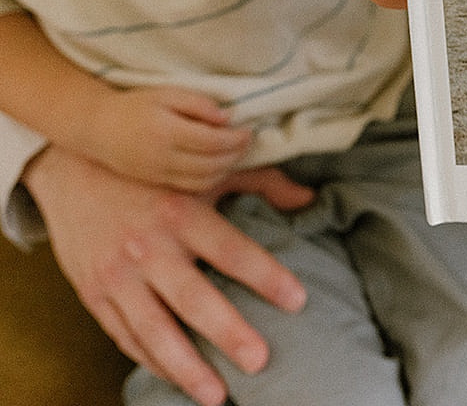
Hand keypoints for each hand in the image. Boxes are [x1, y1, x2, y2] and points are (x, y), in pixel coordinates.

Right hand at [24, 148, 310, 405]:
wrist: (72, 167)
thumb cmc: (153, 171)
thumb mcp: (206, 170)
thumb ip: (260, 182)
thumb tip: (309, 198)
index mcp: (181, 212)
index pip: (232, 250)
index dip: (266, 276)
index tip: (298, 300)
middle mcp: (148, 247)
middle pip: (193, 299)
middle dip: (227, 333)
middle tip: (260, 361)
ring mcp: (117, 275)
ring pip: (153, 330)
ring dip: (185, 367)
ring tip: (218, 395)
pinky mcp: (93, 294)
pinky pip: (124, 336)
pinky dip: (151, 361)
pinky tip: (176, 378)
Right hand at [80, 85, 249, 193]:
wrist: (97, 128)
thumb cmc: (135, 105)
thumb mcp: (167, 93)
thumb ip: (198, 103)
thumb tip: (227, 118)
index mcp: (166, 132)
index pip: (212, 141)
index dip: (236, 139)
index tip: (248, 131)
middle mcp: (163, 157)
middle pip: (211, 163)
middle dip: (235, 154)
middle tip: (246, 142)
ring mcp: (158, 174)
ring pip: (203, 180)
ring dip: (226, 169)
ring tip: (235, 153)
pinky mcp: (156, 182)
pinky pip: (191, 187)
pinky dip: (211, 179)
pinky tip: (218, 166)